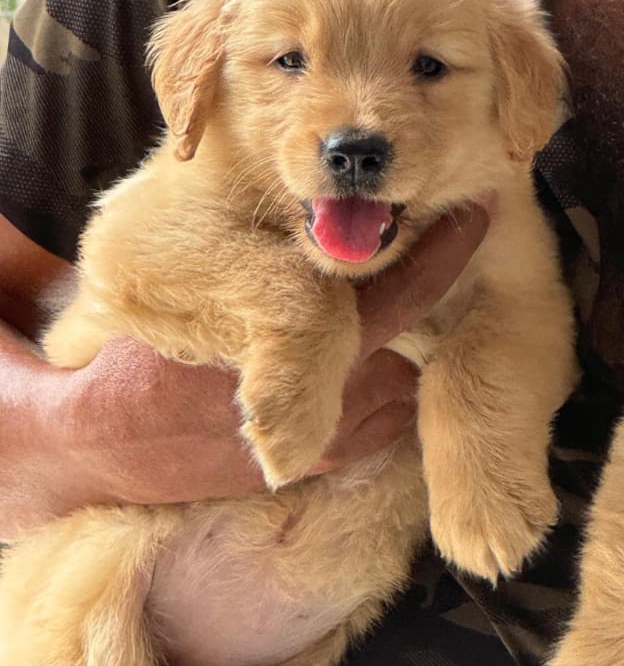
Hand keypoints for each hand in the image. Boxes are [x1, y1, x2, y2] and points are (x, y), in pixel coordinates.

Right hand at [1, 204, 489, 535]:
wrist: (103, 437)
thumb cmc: (144, 345)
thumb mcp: (204, 280)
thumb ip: (277, 249)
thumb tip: (335, 202)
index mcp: (305, 341)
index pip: (403, 292)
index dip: (444, 251)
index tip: (479, 212)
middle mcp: (334, 397)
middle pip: (417, 343)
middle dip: (427, 300)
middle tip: (440, 249)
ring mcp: (332, 438)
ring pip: (406, 384)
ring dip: (409, 347)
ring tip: (397, 302)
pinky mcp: (321, 463)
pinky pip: (382, 418)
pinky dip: (385, 383)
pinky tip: (366, 353)